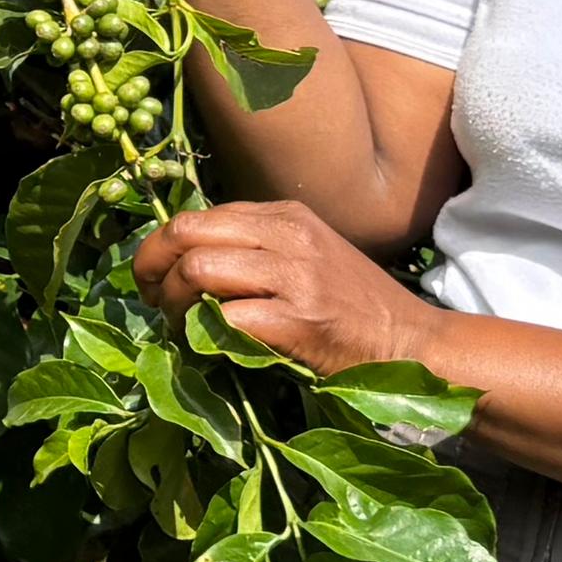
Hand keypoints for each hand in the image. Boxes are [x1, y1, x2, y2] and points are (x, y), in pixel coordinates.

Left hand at [134, 198, 442, 379]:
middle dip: (151, 266)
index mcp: (285, 215)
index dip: (161, 247)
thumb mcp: (308, 256)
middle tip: (149, 298)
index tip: (152, 277)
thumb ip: (256, 249)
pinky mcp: (300, 320)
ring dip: (171, 301)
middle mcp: (287, 235)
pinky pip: (227, 317)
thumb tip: (186, 264)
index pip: (198, 216)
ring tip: (176, 324)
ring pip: (198, 269)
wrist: (412, 341)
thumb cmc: (355, 306)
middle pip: (186, 232)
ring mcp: (295, 275)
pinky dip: (203, 332)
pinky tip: (206, 345)